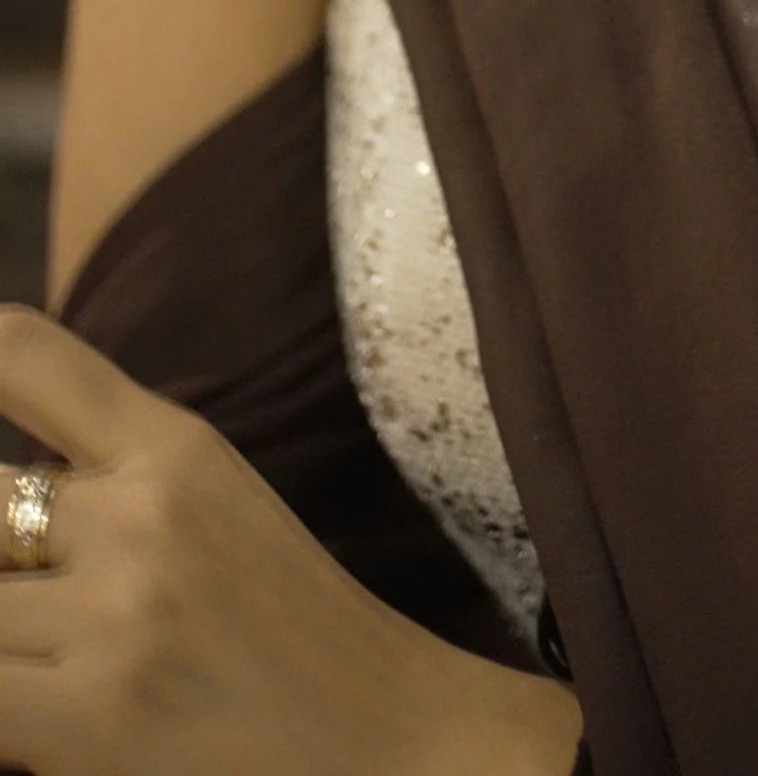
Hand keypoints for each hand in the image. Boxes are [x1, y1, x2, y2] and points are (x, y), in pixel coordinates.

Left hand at [0, 301, 561, 775]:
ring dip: (6, 641)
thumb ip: (105, 480)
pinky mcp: (94, 714)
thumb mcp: (212, 505)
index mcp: (172, 446)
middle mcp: (139, 511)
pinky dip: (3, 706)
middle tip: (36, 596)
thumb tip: (2, 495)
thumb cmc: (285, 628)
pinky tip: (41, 722)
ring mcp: (116, 611)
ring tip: (55, 664)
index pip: (26, 356)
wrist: (386, 734)